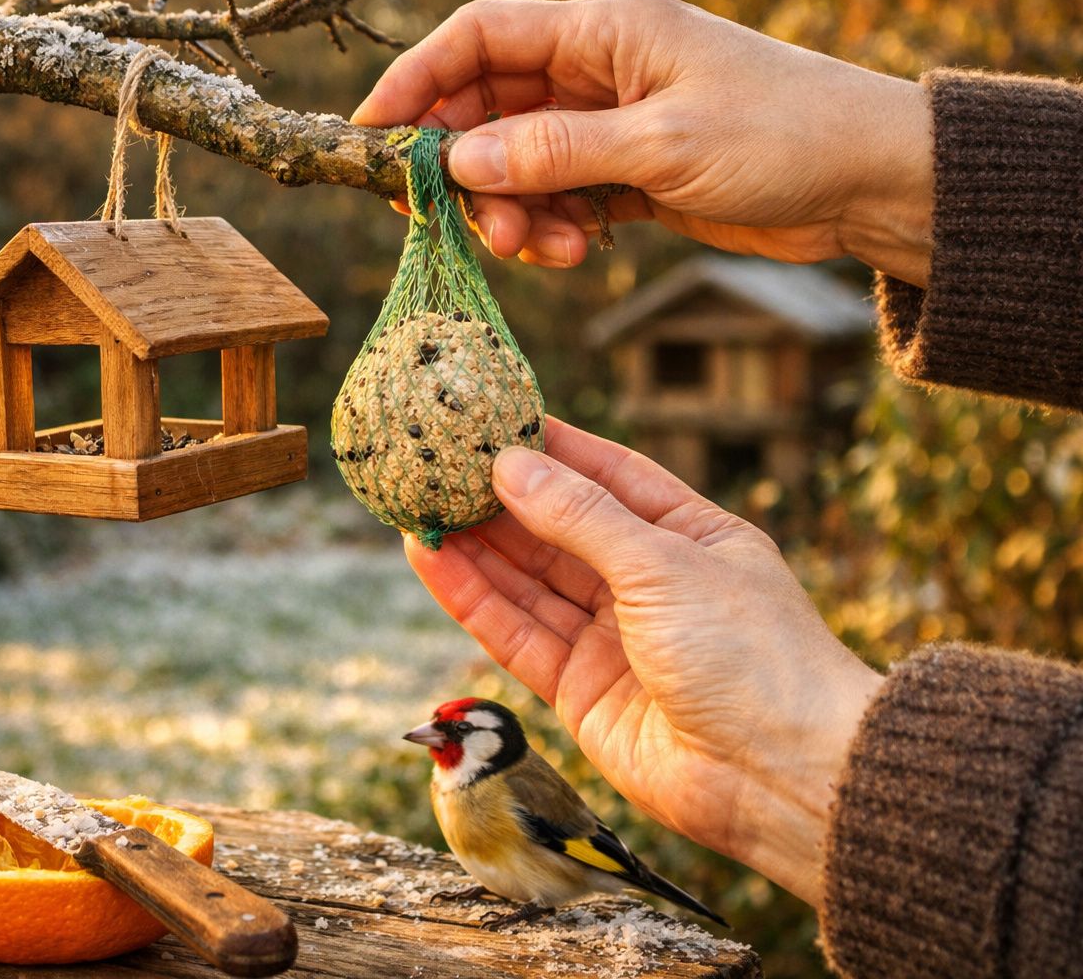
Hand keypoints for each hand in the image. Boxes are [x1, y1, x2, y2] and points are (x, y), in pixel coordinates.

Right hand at [353, 0, 932, 285]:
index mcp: (605, 31)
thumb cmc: (783, 134)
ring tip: (542, 250)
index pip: (479, 41)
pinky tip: (573, 251)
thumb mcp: (663, 144)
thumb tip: (458, 164)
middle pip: (487, 110)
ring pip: (518, 164)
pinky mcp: (629, 172)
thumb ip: (555, 152)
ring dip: (512, 211)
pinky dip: (550, 226)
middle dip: (467, 171)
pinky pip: (558, 197)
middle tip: (466, 224)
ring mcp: (612, 123)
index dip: (417, 83)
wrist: (870, 181)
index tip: (374, 139)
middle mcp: (599, 70)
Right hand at [405, 419, 883, 907]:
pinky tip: (432, 560)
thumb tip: (511, 465)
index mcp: (690, 536)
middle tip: (433, 461)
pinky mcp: (579, 691)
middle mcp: (647, 583)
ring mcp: (612, 638)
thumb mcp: (665, 565)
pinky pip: (515, 634)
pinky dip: (472, 599)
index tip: (488, 417)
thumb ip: (581, 518)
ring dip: (472, 545)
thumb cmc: (753, 657)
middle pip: (556, 529)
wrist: (782, 779)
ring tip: (415, 504)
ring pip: (527, 581)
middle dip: (496, 497)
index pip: (607, 476)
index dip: (549, 448)